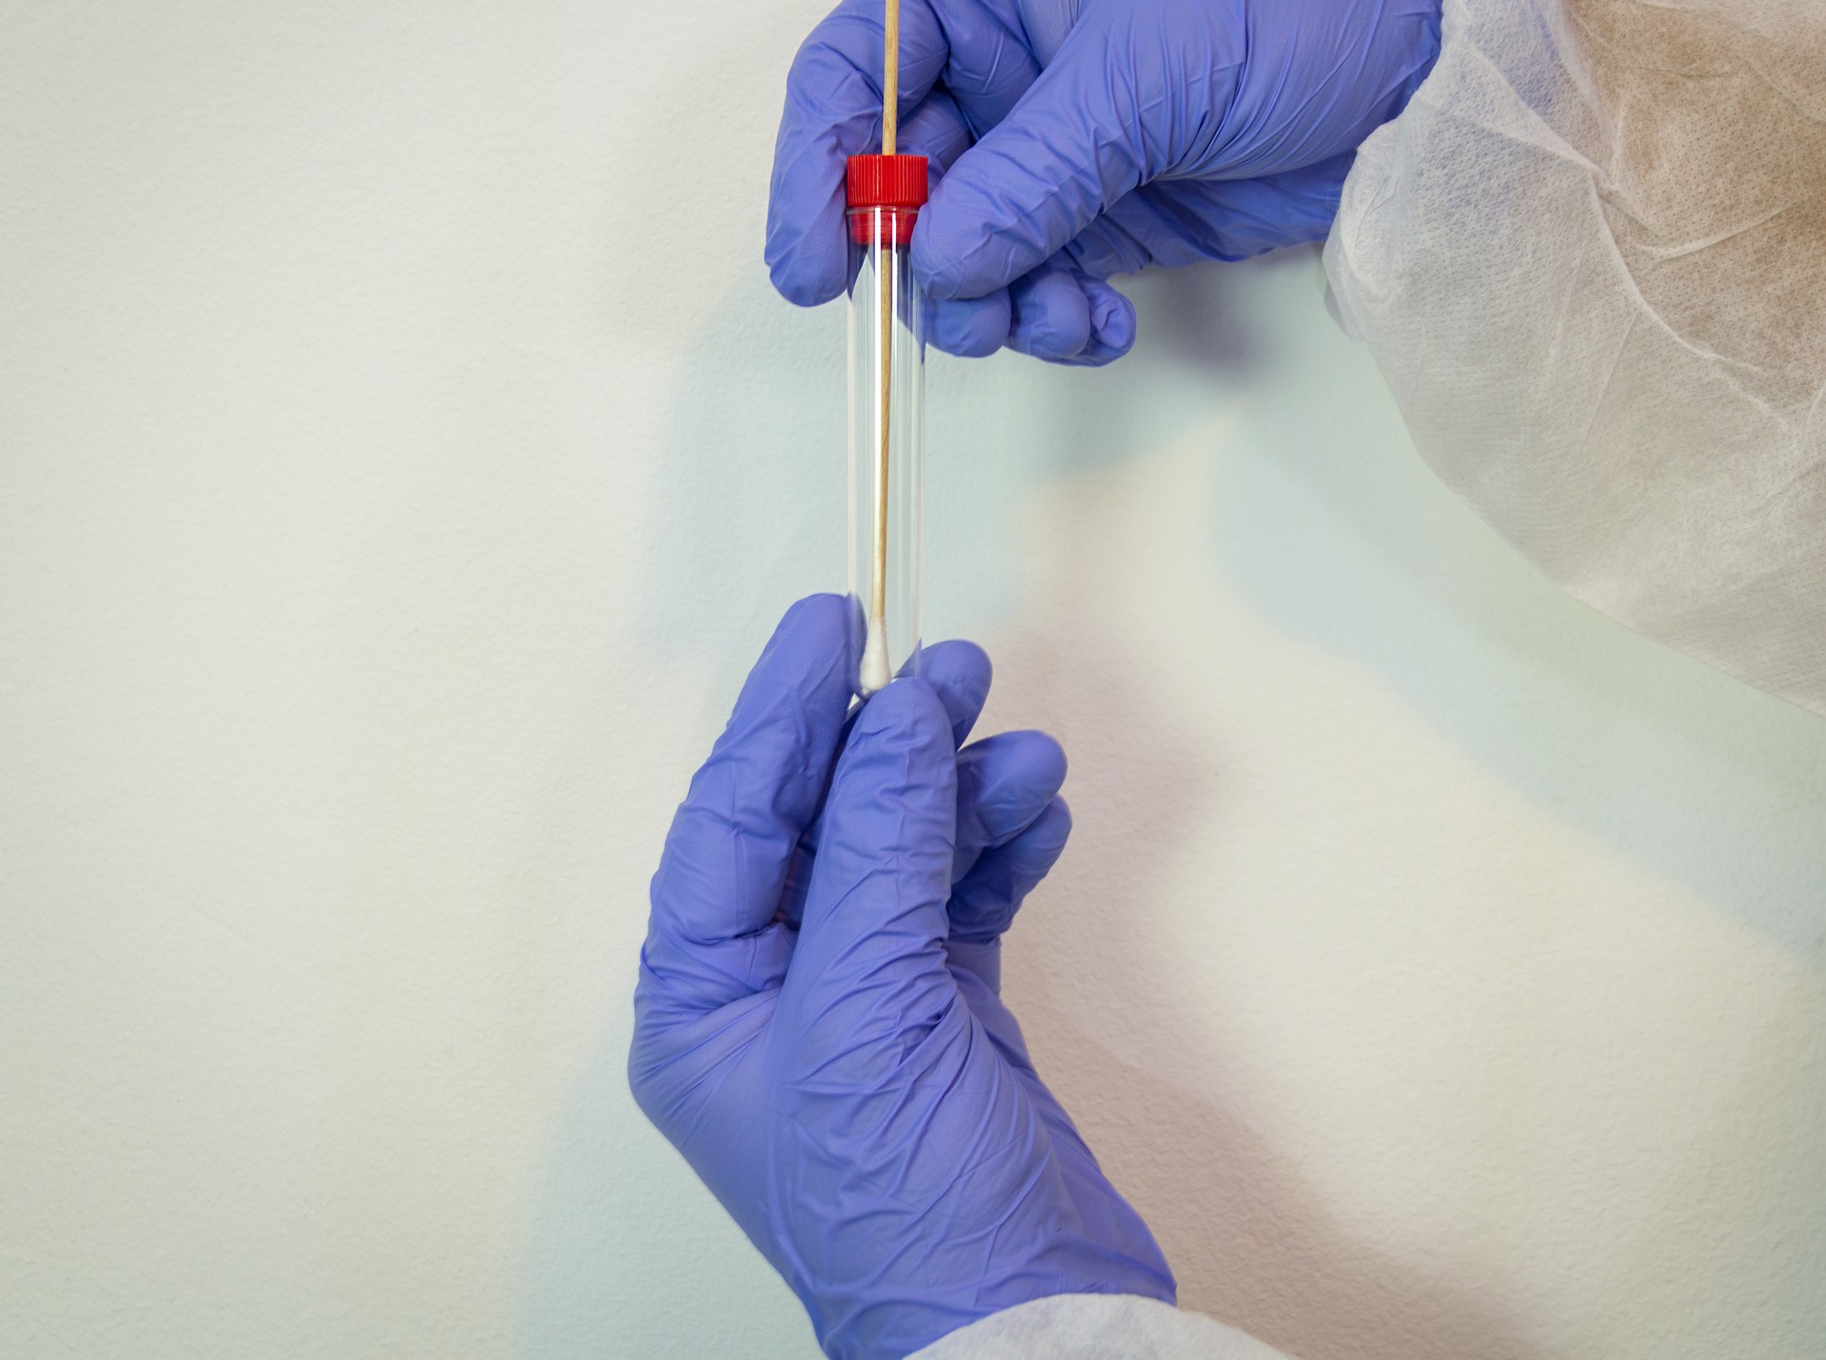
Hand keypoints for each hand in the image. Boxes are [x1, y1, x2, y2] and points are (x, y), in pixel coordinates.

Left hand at [630, 596, 1172, 1359]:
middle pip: (822, 823)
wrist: (1028, 1322)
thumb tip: (897, 715)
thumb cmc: (903, 1206)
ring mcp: (862, 998)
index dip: (780, 714)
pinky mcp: (944, 1012)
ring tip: (1022, 748)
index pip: (731, 820)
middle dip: (887, 743)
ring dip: (963, 794)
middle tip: (950, 666)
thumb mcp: (869, 1009)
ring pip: (904, 852)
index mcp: (701, 1000)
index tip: (831, 623)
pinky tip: (1036, 812)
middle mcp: (771, 991)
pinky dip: (999, 849)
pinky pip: (961, 896)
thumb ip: (881, 848)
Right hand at [767, 0, 1455, 362]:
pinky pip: (1033, 290)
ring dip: (991, 305)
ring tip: (1055, 318)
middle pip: (898, 180)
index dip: (817, 163)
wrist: (1411, 82)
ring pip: (961, 254)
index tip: (815, 260)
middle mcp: (1004, 72)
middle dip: (917, 258)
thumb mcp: (1144, 78)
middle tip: (956, 312)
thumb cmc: (1287, 12)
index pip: (855, 69)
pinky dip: (1053, 322)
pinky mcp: (1100, 225)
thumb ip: (1030, 174)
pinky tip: (1104, 324)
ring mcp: (1049, 156)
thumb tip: (938, 262)